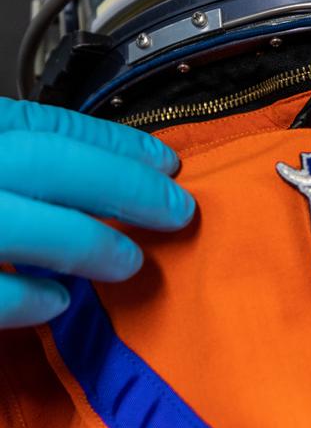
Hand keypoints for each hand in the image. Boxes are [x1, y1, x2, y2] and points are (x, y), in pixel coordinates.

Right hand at [0, 100, 194, 327]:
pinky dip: (28, 297)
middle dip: (121, 184)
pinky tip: (59, 301)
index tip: (168, 162)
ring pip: (16, 223)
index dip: (114, 144)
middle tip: (177, 212)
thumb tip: (113, 189)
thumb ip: (32, 174)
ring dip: (86, 241)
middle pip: (42, 161)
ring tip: (129, 262)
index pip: (45, 126)